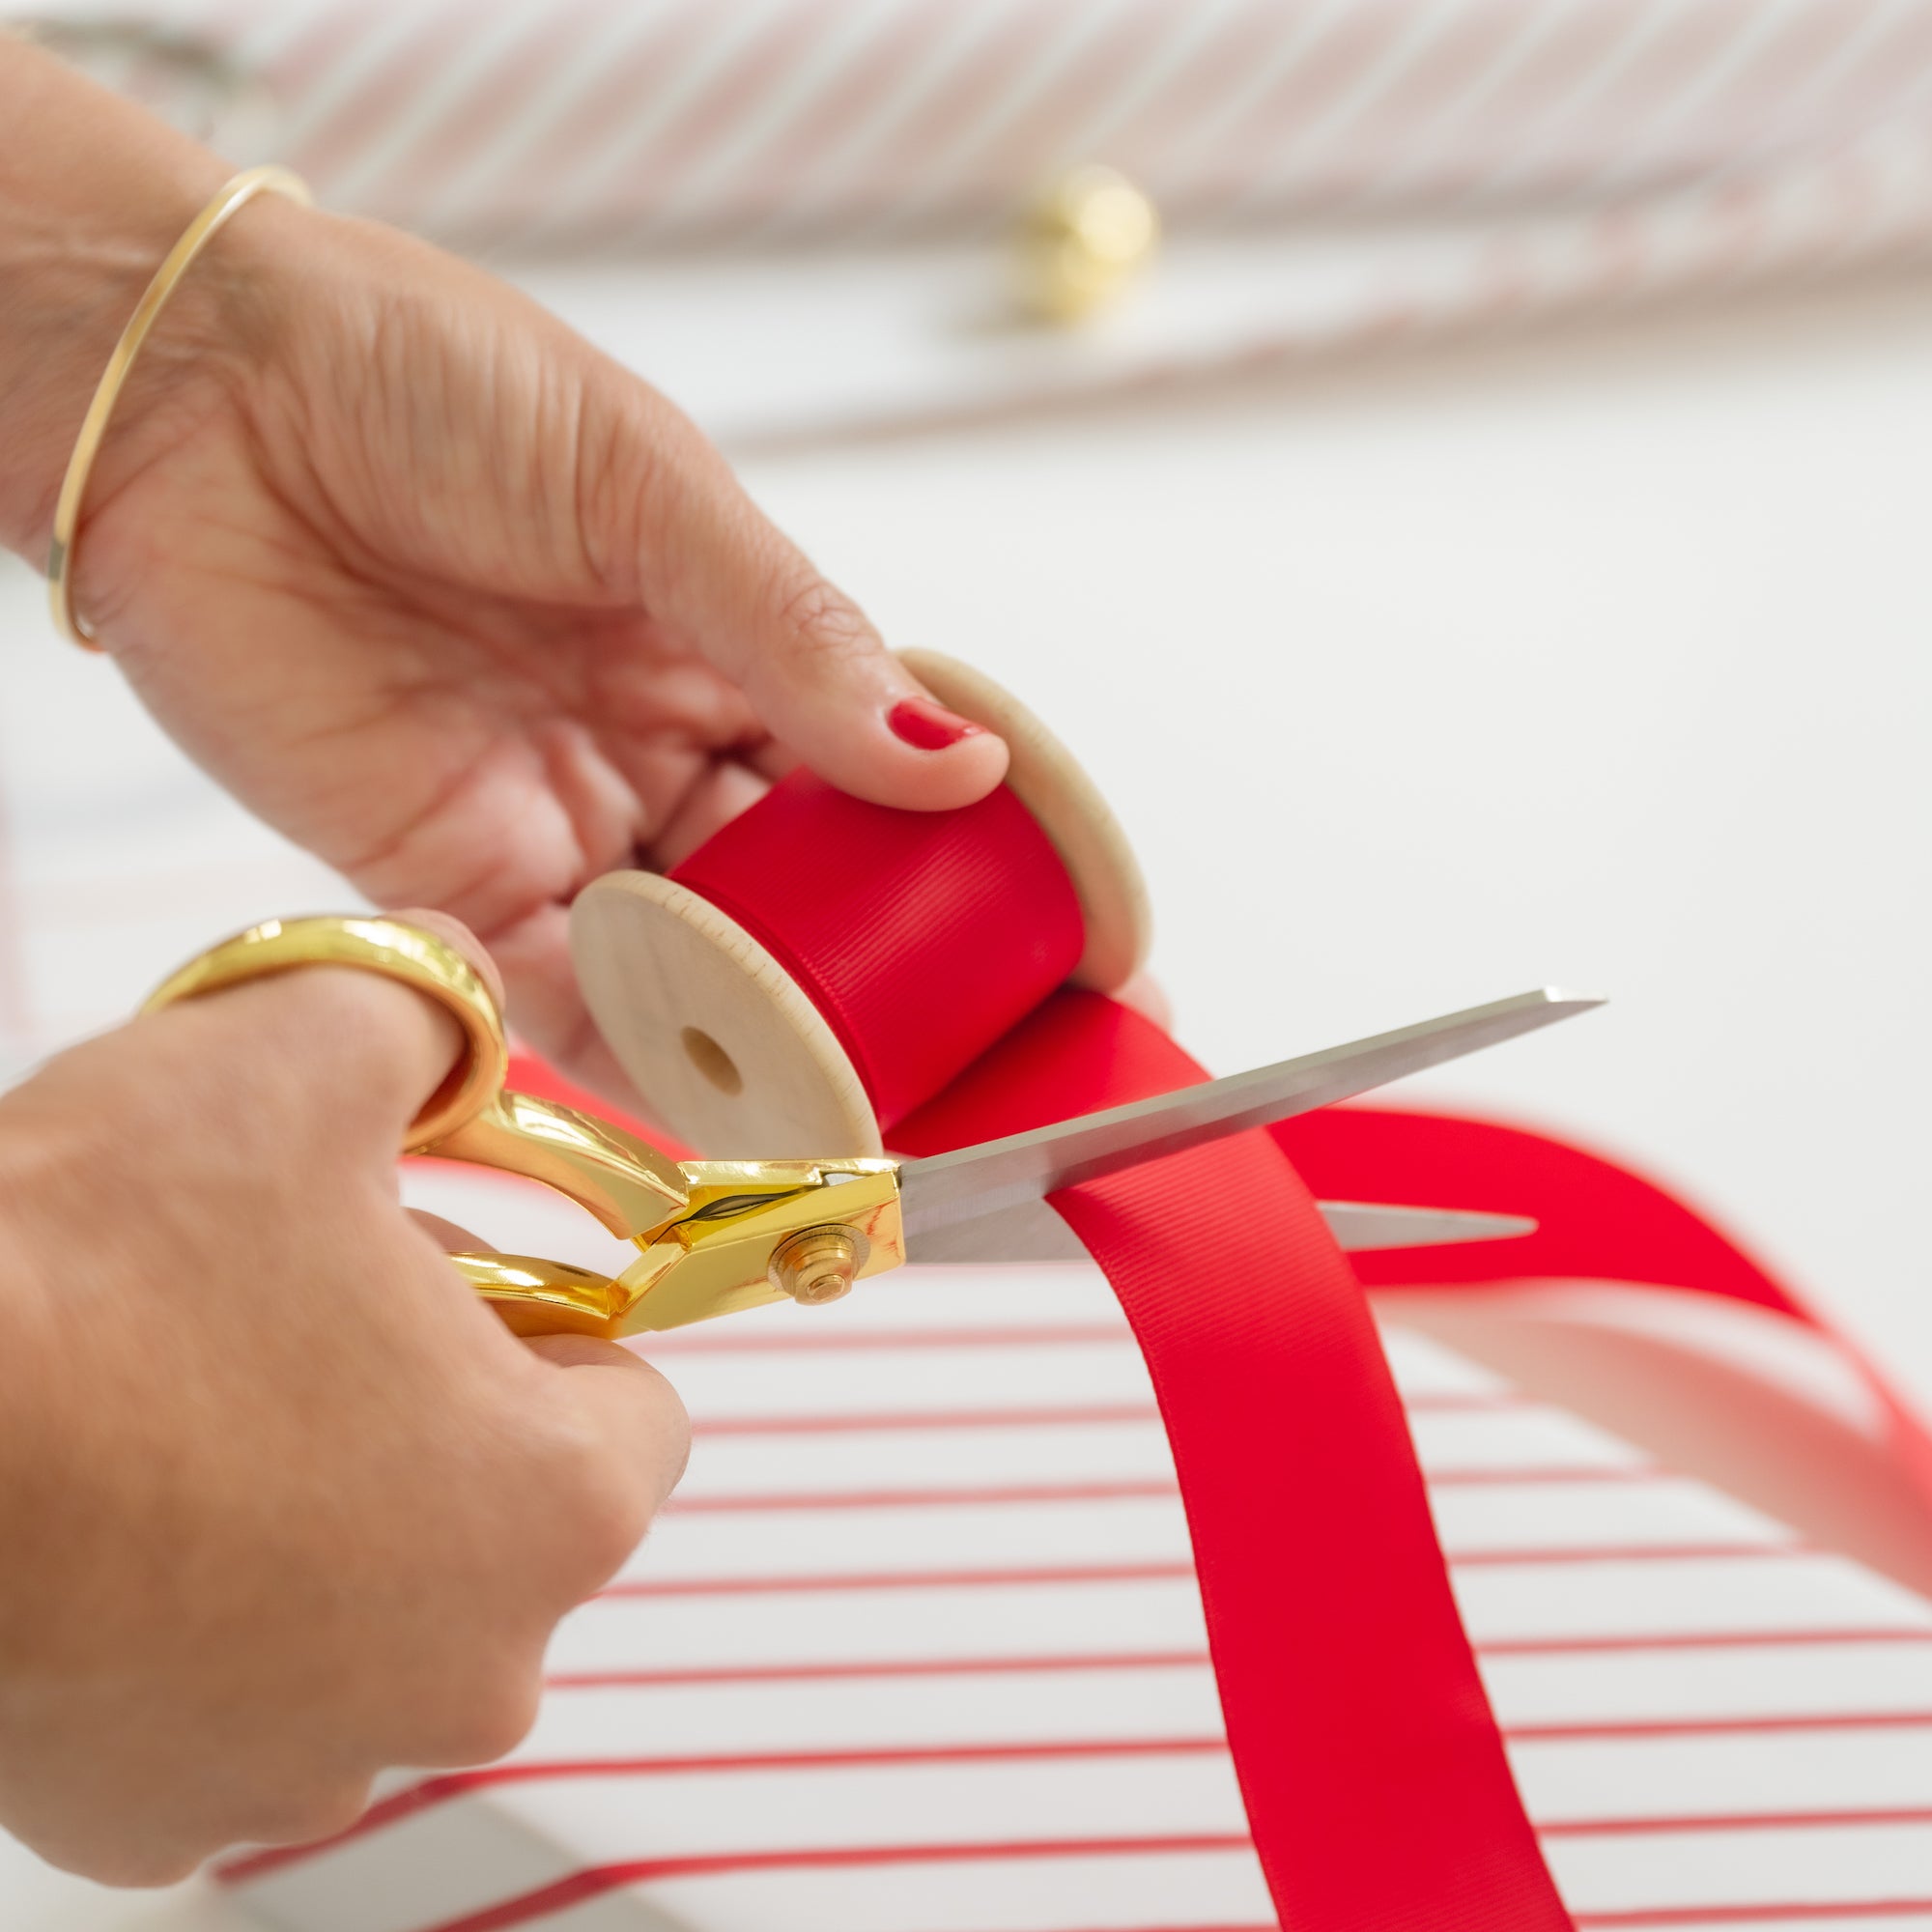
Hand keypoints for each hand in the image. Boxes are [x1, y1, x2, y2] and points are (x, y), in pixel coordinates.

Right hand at [0, 916, 686, 1883]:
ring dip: (317, 1522)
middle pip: (502, 1512)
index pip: (633, 1405)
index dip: (543, 1316)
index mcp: (554, 1509)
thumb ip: (432, 1007)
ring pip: (370, 1612)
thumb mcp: (300, 1055)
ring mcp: (308, 1769)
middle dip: (430, 1412)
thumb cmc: (88, 1266)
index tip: (443, 1278)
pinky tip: (114, 1532)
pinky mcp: (152, 1821)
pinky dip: (196, 1625)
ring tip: (192, 1413)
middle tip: (302, 1320)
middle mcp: (468, 1675)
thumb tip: (460, 988)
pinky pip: (229, 1704)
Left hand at [1, 42, 1006, 1107]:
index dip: (964, 851)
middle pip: (799, 882)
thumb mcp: (646, 483)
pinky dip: (629, 1033)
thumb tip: (956, 760)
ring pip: (694, 952)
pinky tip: (704, 1064)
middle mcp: (653, 741)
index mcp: (724, 638)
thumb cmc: (426, 383)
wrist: (195, 395)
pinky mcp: (445, 875)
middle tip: (963, 1026)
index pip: (874, 771)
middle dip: (880, 956)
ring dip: (769, 1012)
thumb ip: (792, 630)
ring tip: (857, 1074)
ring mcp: (556, 815)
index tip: (1062, 926)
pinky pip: (555, 987)